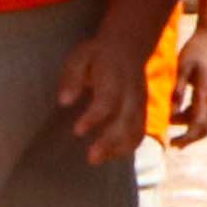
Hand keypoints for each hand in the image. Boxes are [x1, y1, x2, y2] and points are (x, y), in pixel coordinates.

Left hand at [54, 24, 150, 166]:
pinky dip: (128, 146)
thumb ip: (71, 78)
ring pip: (135, 129)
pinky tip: (111, 156)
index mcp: (114, 78)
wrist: (129, 46)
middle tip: (91, 158)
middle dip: (110, 141)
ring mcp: (140, 102)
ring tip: (97, 160)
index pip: (107, 101)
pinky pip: (140, 131)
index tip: (77, 131)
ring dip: (119, 148)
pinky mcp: (143, 110)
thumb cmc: (97, 54)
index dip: (94, 118)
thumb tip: (63, 101)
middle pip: (125, 120)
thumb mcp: (79, 57)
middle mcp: (131, 92)